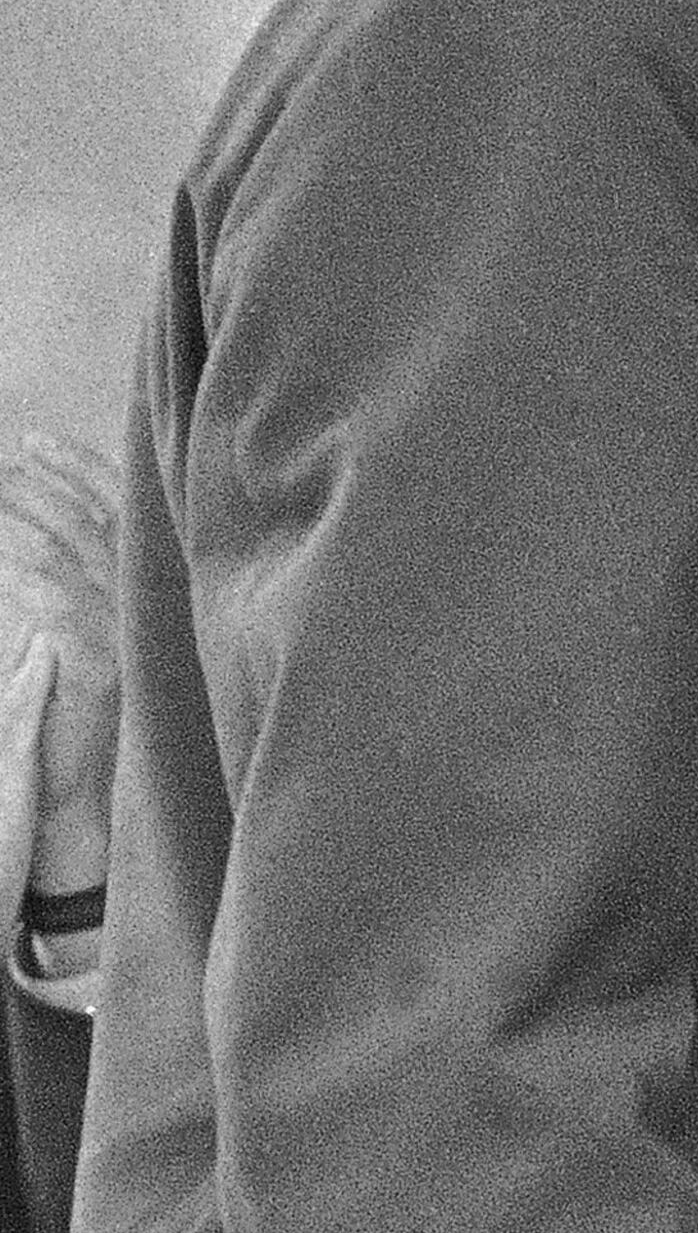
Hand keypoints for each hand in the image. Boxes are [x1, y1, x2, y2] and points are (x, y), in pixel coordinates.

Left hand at [0, 431, 119, 894]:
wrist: (90, 792)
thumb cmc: (86, 707)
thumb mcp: (89, 631)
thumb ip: (80, 581)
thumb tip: (41, 529)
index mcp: (148, 586)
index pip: (117, 511)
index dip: (78, 469)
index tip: (34, 440)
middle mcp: (147, 603)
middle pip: (94, 527)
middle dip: (45, 488)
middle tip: (4, 459)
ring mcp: (130, 636)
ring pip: (78, 563)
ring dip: (30, 528)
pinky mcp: (106, 673)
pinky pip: (67, 619)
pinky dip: (39, 589)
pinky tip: (9, 569)